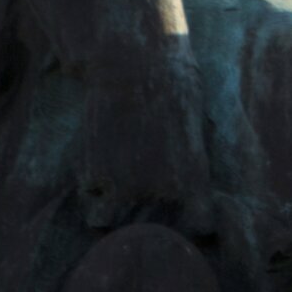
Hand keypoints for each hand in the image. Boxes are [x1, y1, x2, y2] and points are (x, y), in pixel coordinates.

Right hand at [78, 41, 212, 234]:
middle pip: (152, 229)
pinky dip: (91, 182)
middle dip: (147, 217)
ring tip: (114, 187)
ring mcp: (124, 185)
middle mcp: (160, 191)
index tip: (191, 211)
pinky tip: (100, 158)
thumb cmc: (171, 78)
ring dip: (109, 209)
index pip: (202, 224)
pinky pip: (89, 194)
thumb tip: (180, 169)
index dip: (196, 221)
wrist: (134, 62)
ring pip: (107, 221)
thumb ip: (188, 155)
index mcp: (194, 178)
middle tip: (143, 192)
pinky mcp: (94, 171)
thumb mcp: (193, 118)